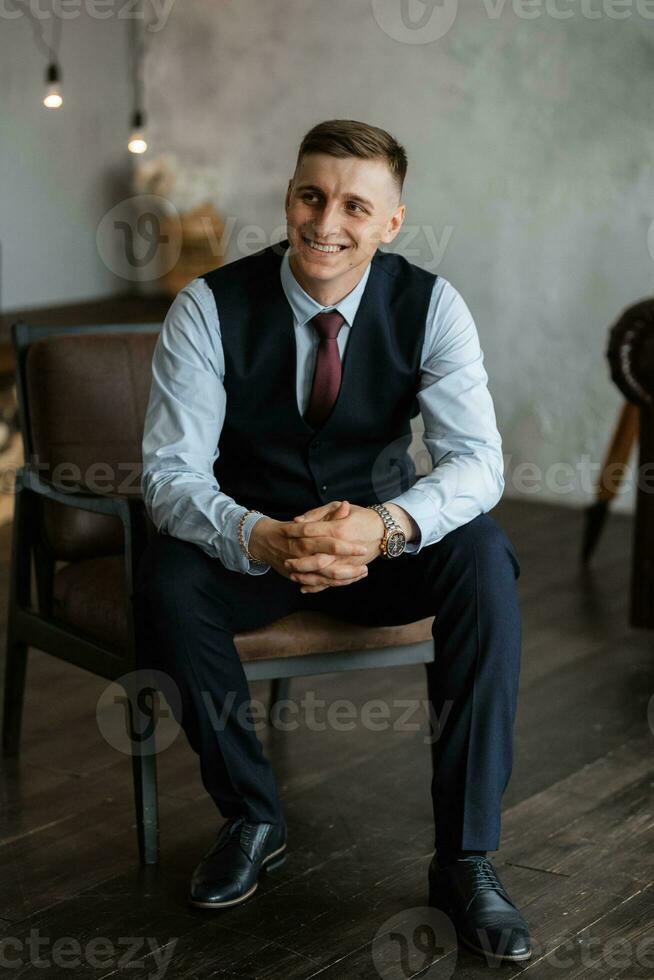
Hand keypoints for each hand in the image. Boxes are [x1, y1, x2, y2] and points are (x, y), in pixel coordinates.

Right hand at [248, 501, 373, 589]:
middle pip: (329, 567)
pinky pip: (318, 584)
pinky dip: (333, 584)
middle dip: (349, 570)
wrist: (265, 541)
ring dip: (345, 579)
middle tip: (366, 568)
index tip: (363, 548)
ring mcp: (300, 568)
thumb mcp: (310, 518)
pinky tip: (349, 581)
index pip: (331, 544)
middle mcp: (303, 555)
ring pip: (326, 579)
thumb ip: (329, 514)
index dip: (348, 548)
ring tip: (362, 573)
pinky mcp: (299, 576)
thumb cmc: (291, 527)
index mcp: (307, 538)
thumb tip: (346, 505)